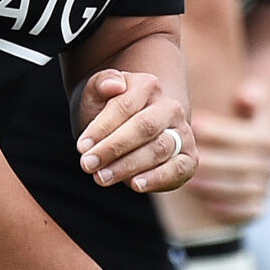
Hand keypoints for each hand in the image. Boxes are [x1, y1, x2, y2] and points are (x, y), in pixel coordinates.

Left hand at [74, 68, 193, 193]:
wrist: (127, 128)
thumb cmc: (106, 111)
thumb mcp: (96, 95)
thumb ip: (100, 84)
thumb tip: (115, 85)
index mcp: (148, 85)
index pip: (125, 105)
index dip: (102, 127)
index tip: (81, 147)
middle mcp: (170, 107)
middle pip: (143, 127)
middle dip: (113, 148)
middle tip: (87, 165)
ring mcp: (182, 133)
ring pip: (158, 149)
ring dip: (128, 166)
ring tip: (101, 178)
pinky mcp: (188, 158)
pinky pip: (177, 169)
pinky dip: (157, 178)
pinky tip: (135, 185)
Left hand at [184, 77, 269, 224]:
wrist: (247, 168)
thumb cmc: (236, 135)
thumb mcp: (247, 116)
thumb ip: (250, 102)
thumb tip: (247, 95)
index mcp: (267, 138)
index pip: (245, 135)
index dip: (219, 131)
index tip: (193, 125)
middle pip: (241, 164)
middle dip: (212, 161)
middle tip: (185, 159)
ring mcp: (266, 187)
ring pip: (241, 188)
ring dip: (214, 185)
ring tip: (188, 181)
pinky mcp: (259, 208)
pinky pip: (245, 209)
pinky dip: (227, 207)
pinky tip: (206, 203)